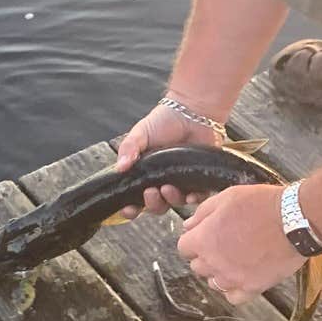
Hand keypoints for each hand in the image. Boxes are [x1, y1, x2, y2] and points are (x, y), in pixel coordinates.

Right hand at [114, 98, 225, 216]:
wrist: (192, 111)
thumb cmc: (164, 121)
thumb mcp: (140, 133)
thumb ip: (128, 148)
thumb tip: (120, 168)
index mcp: (146, 176)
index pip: (136, 200)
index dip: (132, 209)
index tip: (129, 209)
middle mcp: (163, 183)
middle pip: (157, 206)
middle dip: (152, 204)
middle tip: (150, 192)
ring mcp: (182, 183)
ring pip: (176, 203)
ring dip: (171, 200)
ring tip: (168, 188)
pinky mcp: (201, 180)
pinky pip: (198, 197)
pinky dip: (194, 199)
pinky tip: (190, 195)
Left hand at [176, 183, 301, 305]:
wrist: (294, 220)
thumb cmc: (262, 205)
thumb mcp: (227, 197)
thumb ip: (202, 213)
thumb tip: (187, 226)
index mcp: (204, 239)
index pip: (183, 248)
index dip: (194, 240)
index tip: (205, 235)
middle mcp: (214, 263)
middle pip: (197, 266)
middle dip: (206, 255)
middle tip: (224, 244)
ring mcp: (232, 278)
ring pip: (213, 283)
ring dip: (219, 272)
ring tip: (236, 259)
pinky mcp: (252, 288)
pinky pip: (233, 297)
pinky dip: (235, 289)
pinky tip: (243, 275)